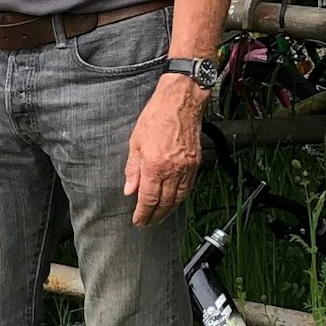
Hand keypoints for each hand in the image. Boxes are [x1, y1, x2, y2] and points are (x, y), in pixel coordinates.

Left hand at [124, 78, 205, 225]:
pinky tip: (175, 200)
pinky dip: (180, 197)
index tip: (138, 221)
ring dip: (169, 210)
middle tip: (148, 223)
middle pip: (165, 202)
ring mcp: (187, 168)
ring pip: (179, 197)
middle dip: (156, 216)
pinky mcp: (196, 163)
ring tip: (160, 216)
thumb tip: (130, 189)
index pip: (149, 198)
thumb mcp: (135, 142)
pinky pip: (188, 187)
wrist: (181, 102)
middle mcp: (173, 170)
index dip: (143, 213)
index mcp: (155, 165)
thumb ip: (133, 168)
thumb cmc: (156, 117)